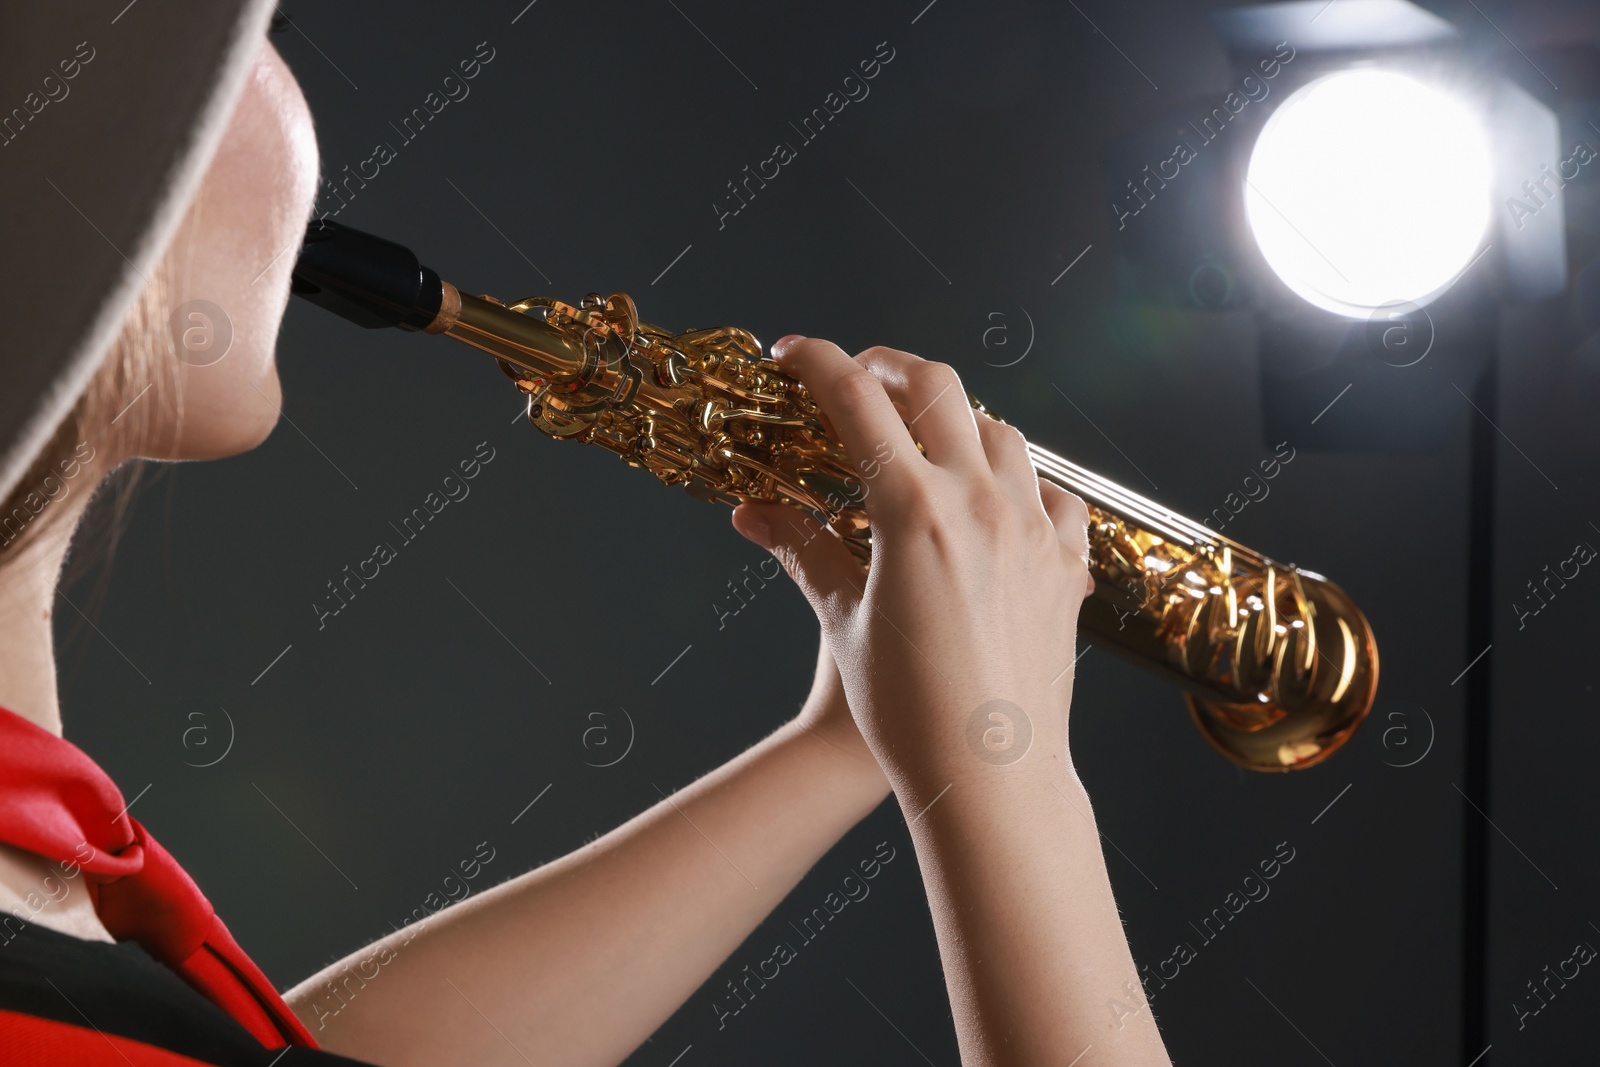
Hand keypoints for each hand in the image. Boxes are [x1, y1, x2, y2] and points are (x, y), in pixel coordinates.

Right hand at [729, 339, 1094, 792]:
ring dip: (956, 418)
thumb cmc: (906, 712)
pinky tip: (995, 502)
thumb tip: (751, 512)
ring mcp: (1032, 529)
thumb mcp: (843, 622)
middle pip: (937, 388)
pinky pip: (1053, 492)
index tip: (791, 353)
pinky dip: (1019, 480)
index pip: (857, 401)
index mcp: (913, 511)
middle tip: (857, 381)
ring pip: (1000, 431)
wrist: (993, 776)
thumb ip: (802, 550)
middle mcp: (980, 503)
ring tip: (923, 441)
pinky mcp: (1066, 563)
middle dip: (889, 368)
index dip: (817, 363)